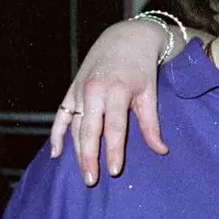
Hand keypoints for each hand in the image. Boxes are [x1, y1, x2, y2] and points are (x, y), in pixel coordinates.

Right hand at [48, 20, 168, 184]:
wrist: (126, 38)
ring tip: (83, 172)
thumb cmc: (141, 68)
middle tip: (92, 180)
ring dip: (76, 150)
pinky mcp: (72, 89)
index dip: (114, 151)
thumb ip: (151, 124)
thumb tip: (161, 151)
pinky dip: (57, 134)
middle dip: (90, 157)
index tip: (114, 171)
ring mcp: (79, 90)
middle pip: (88, 131)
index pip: (113, 128)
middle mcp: (94, 91)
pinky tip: (56, 153)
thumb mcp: (150, 93)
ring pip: (74, 126)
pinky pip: (60, 115)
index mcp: (116, 91)